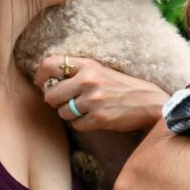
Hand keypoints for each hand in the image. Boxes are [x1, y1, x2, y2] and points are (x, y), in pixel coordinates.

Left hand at [33, 55, 169, 131]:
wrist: (148, 102)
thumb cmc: (122, 86)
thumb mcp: (100, 71)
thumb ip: (77, 73)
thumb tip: (46, 83)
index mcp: (88, 65)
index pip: (50, 64)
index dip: (40, 75)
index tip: (42, 83)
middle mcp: (88, 80)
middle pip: (50, 95)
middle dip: (55, 102)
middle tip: (67, 101)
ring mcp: (93, 100)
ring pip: (62, 112)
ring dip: (71, 114)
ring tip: (87, 109)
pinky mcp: (99, 118)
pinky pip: (76, 125)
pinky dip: (83, 123)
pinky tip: (96, 117)